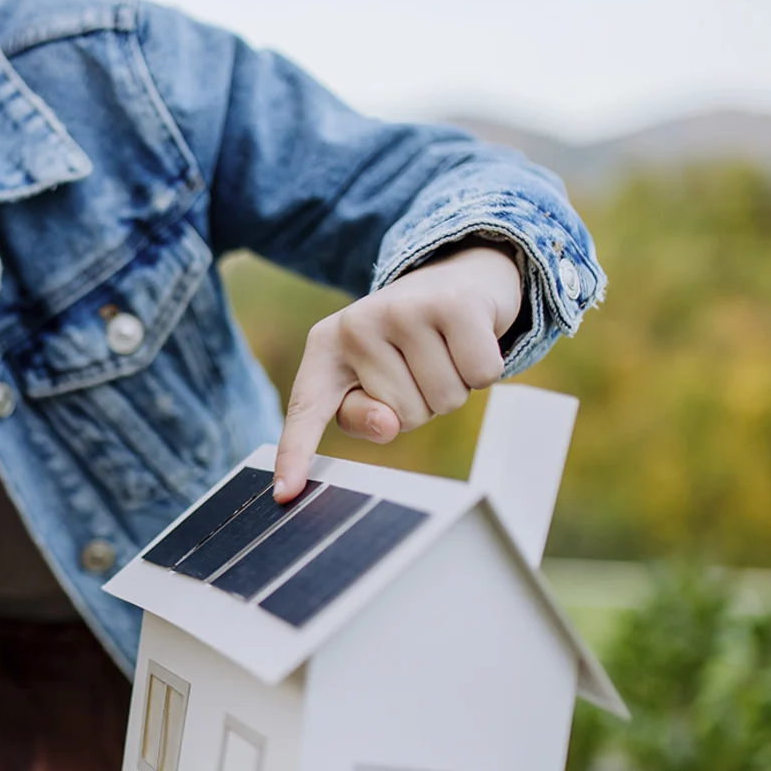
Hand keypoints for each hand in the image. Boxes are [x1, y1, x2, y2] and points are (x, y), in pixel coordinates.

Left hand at [273, 243, 521, 500]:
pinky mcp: (453, 304)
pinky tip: (470, 338)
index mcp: (325, 347)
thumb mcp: (374, 378)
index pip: (307, 407)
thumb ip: (363, 414)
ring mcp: (402, 310)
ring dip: (453, 387)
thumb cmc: (407, 343)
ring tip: (442, 350)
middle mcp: (356, 324)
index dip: (295, 452)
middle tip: (420, 362)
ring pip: (444, 402)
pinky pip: (480, 376)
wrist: (457, 276)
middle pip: (402, 419)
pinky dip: (484, 370)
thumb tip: (387, 423)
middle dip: (422, 403)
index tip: (285, 494)